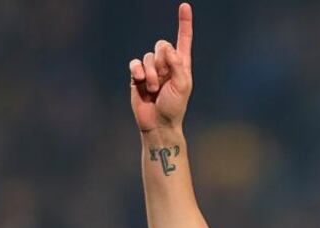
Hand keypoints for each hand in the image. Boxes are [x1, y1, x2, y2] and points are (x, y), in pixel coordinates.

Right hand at [130, 3, 192, 132]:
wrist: (158, 123)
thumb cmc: (174, 107)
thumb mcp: (182, 85)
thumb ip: (177, 64)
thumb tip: (166, 48)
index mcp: (182, 64)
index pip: (183, 40)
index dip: (184, 23)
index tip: (185, 6)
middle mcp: (167, 64)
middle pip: (161, 44)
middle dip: (162, 60)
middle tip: (164, 79)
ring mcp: (151, 70)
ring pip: (148, 56)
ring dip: (151, 73)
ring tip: (154, 89)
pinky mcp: (137, 76)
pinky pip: (135, 63)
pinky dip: (137, 70)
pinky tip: (140, 80)